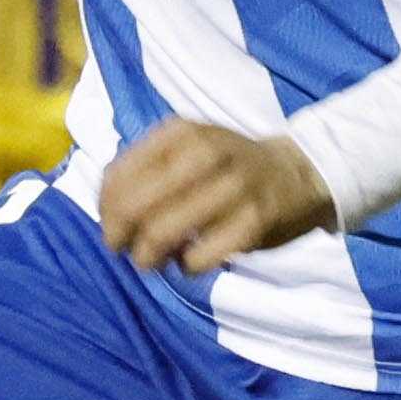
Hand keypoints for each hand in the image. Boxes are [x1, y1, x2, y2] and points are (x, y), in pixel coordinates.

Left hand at [99, 120, 336, 273]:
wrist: (296, 171)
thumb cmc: (227, 165)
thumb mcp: (186, 147)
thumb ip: (144, 169)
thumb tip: (107, 210)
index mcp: (180, 133)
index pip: (116, 176)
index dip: (104, 210)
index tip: (114, 226)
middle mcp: (204, 153)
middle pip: (133, 206)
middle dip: (119, 236)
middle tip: (127, 250)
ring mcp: (232, 187)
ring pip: (161, 233)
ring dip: (148, 257)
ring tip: (154, 260)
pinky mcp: (253, 222)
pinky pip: (198, 258)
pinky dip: (185, 267)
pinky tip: (190, 261)